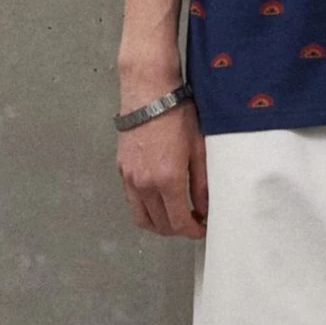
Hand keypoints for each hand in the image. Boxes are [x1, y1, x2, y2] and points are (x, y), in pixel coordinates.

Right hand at [117, 90, 208, 238]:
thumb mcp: (199, 149)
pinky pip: (132, 201)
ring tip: (174, 216)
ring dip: (159, 225)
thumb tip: (204, 209)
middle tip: (192, 222)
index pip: (179, 222)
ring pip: (142, 218)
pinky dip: (145, 209)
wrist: (148, 93)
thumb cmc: (177, 115)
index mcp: (168, 180)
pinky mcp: (122, 170)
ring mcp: (130, 178)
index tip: (202, 229)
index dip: (192, 232)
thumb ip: (201, 184)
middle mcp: (145, 184)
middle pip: (160, 225)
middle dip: (178, 230)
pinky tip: (159, 200)